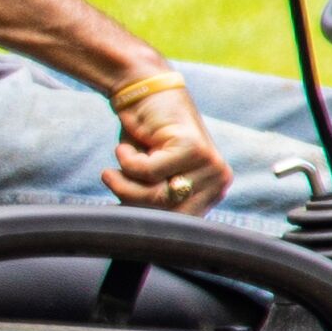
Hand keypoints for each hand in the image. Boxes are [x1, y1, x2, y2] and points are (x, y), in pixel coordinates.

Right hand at [107, 66, 232, 212]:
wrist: (142, 90)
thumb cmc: (144, 138)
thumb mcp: (153, 179)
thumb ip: (157, 203)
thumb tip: (144, 239)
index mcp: (213, 191)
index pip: (179, 225)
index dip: (146, 216)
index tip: (121, 204)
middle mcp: (219, 178)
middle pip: (168, 213)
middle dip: (131, 199)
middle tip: (112, 178)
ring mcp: (210, 163)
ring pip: (157, 195)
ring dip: (124, 180)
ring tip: (117, 162)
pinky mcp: (193, 147)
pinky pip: (148, 172)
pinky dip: (126, 161)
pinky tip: (126, 146)